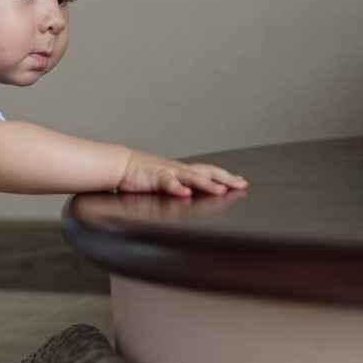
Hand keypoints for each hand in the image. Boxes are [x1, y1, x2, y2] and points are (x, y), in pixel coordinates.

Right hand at [119, 149, 247, 197]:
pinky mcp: (155, 178)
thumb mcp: (165, 180)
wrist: (121, 164)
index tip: (241, 182)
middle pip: (208, 172)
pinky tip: (185, 194)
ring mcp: (169, 173)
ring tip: (221, 191)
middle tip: (242, 185)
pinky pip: (168, 184)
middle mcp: (180, 170)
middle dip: (226, 178)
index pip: (209, 171)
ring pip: (192, 178)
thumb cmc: (141, 173)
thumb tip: (192, 197)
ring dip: (207, 184)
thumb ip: (179, 186)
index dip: (226, 176)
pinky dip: (178, 189)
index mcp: (182, 171)